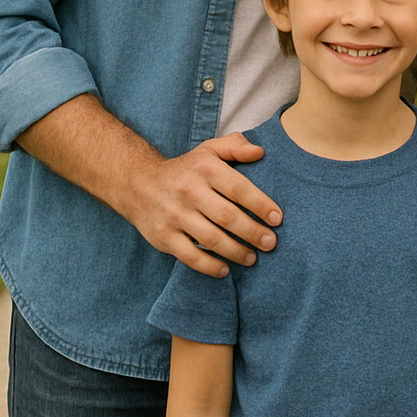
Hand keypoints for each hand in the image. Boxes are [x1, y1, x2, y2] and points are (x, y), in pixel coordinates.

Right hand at [125, 132, 281, 276]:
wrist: (139, 184)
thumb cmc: (185, 170)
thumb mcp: (208, 150)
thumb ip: (235, 147)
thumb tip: (260, 152)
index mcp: (205, 168)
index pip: (238, 188)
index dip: (260, 204)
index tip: (277, 219)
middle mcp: (190, 191)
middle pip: (228, 216)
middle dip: (253, 232)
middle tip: (271, 243)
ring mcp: (175, 215)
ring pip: (211, 239)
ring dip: (236, 251)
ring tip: (252, 257)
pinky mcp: (164, 236)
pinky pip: (190, 257)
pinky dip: (210, 266)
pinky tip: (225, 269)